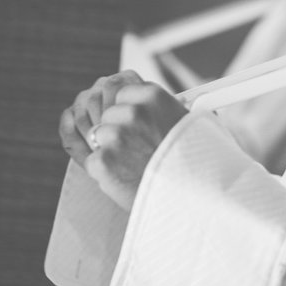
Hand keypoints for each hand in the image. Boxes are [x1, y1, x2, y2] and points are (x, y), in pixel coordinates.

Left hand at [67, 71, 187, 210]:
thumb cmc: (191, 158)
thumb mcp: (180, 118)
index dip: (125, 109)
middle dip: (116, 129)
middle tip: (137, 147)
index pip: (119, 91)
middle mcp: (134, 112)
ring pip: (97, 135)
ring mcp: (117, 136)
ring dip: (110, 150)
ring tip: (135, 163)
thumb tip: (129, 93)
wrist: (193, 194)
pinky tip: (126, 175)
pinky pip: (92, 160)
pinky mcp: (103, 160)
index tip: (133, 121)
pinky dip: (104, 171)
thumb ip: (153, 105)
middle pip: (107, 113)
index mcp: (153, 96)